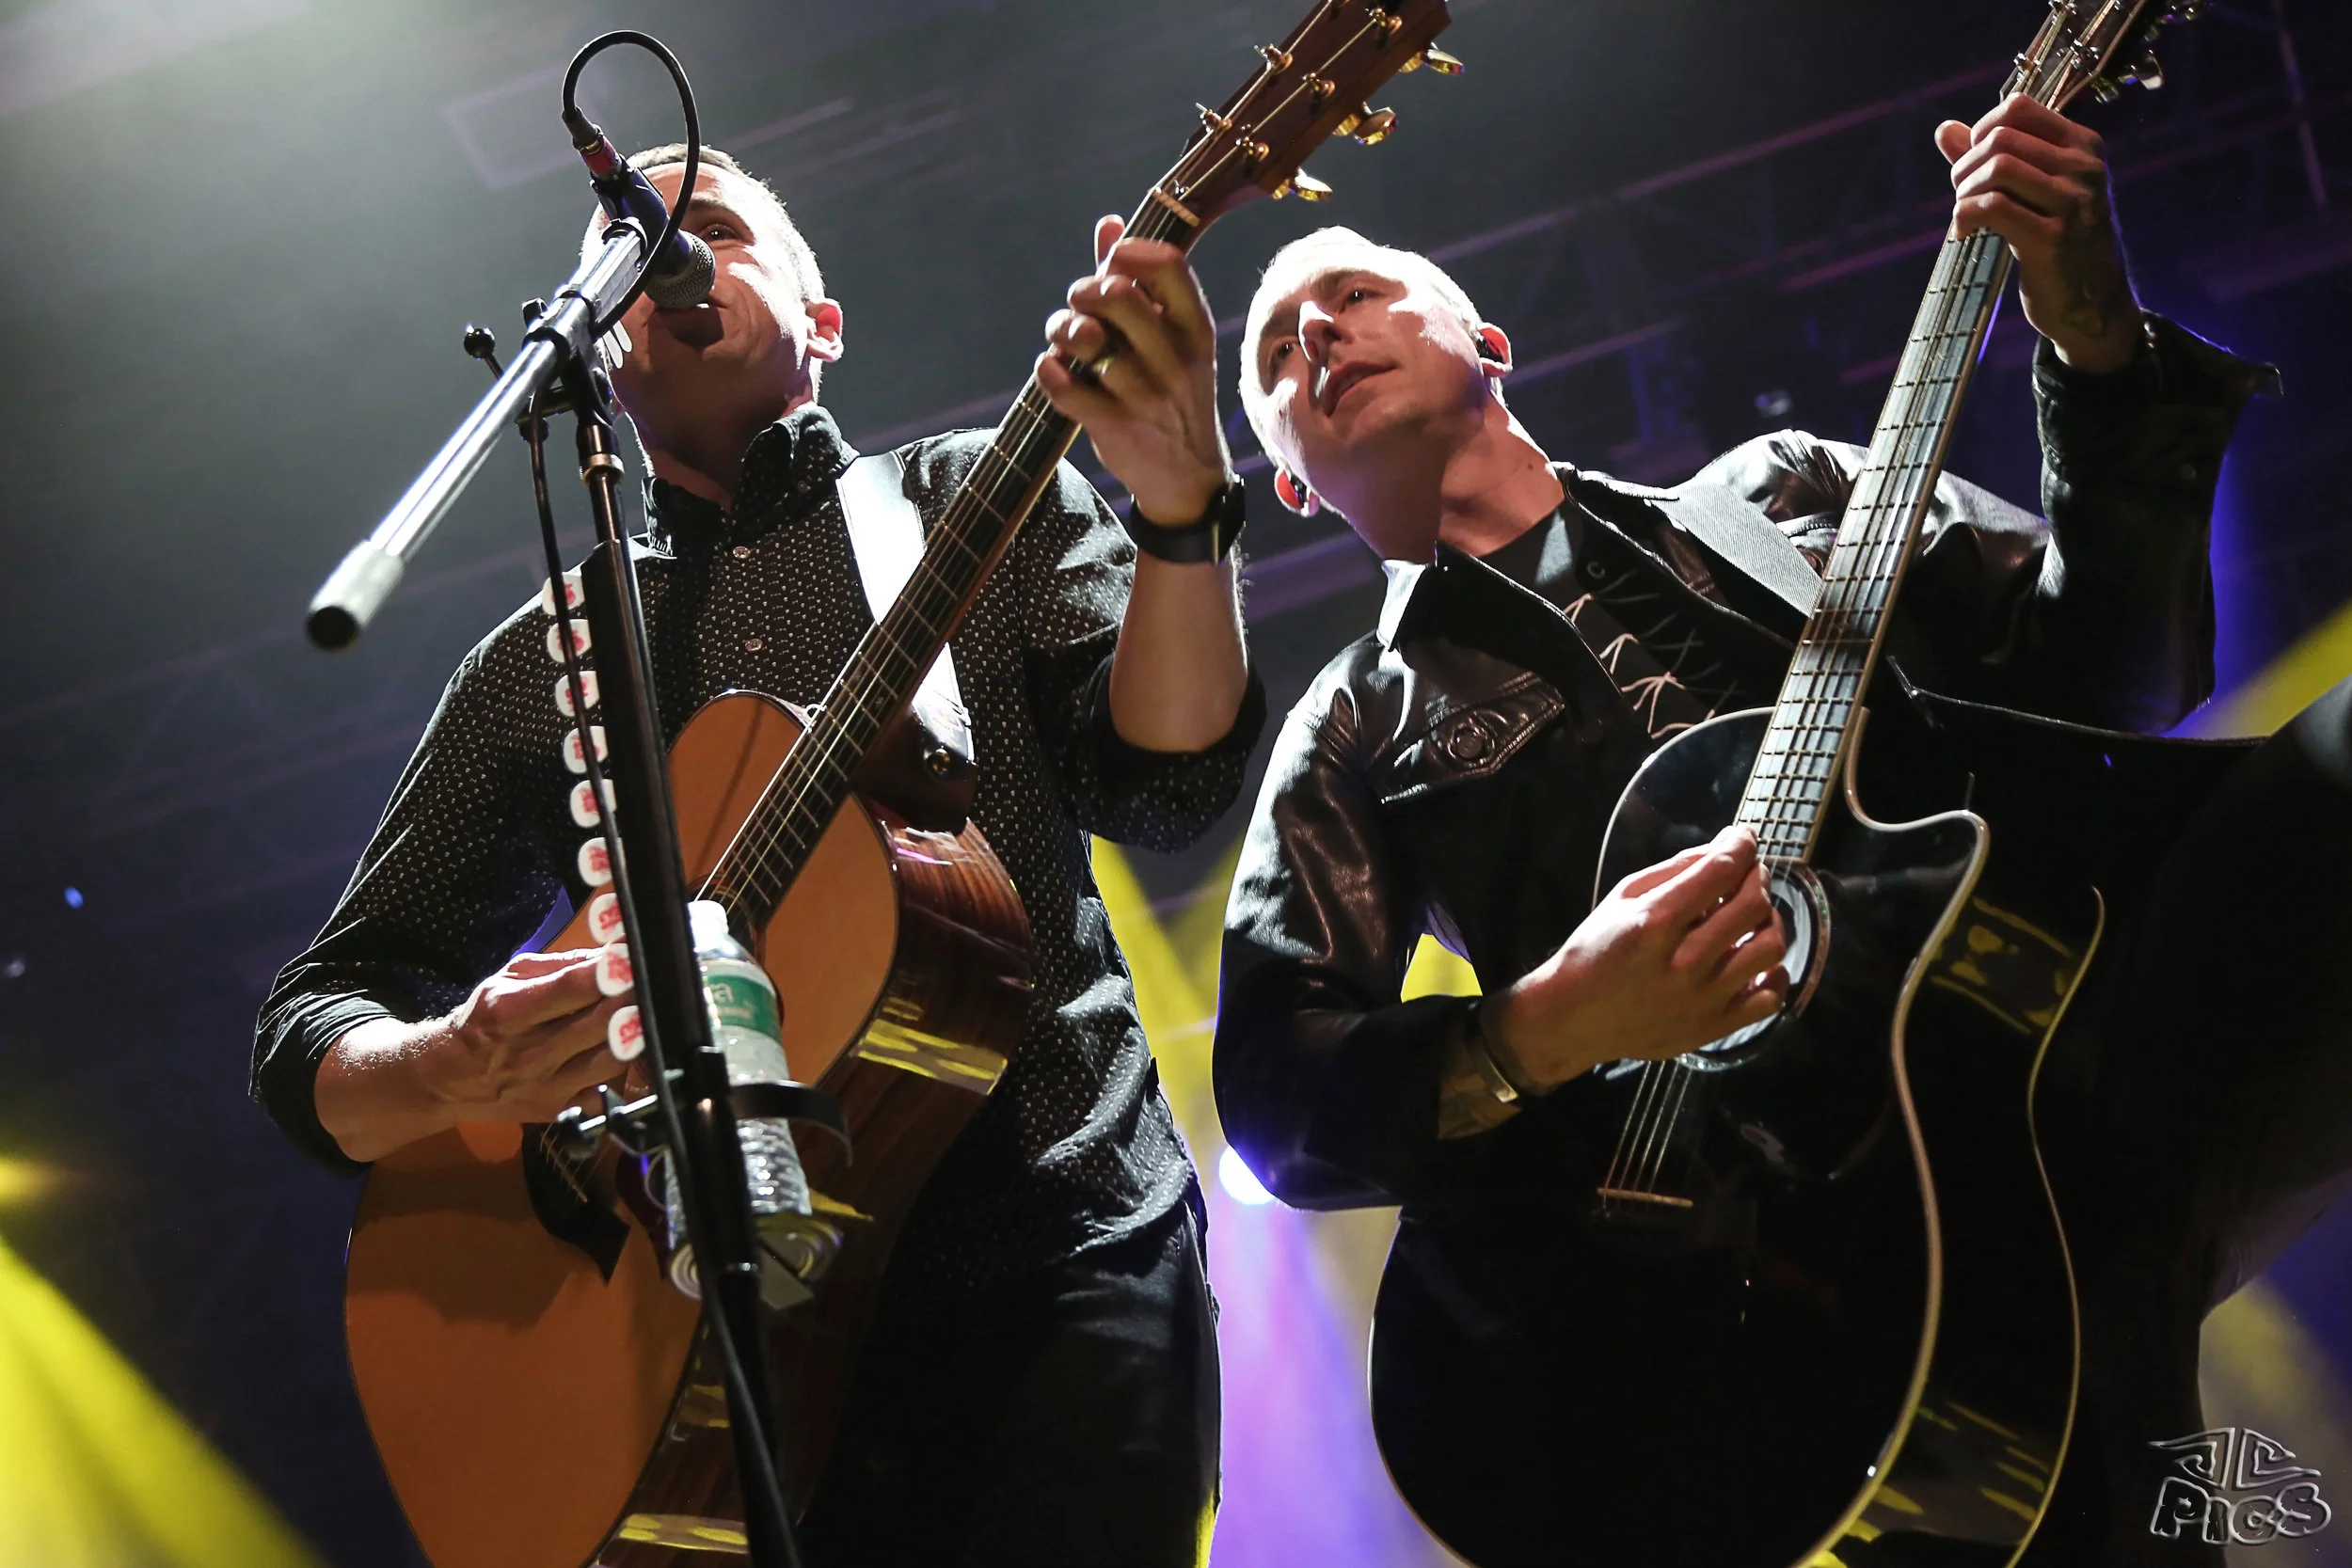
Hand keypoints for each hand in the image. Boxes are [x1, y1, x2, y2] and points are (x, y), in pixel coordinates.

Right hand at [419, 949, 630, 1122]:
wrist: (449, 1078)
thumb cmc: (485, 1017)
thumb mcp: (510, 979)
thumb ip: (563, 965)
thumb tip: (615, 951)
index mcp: (509, 1012)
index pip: (570, 988)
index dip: (609, 972)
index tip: (633, 957)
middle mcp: (528, 1054)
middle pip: (600, 1024)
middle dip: (632, 999)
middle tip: (651, 981)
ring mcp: (547, 1088)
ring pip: (613, 1059)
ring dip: (636, 1034)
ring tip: (645, 1013)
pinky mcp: (562, 1111)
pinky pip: (608, 1092)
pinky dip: (625, 1072)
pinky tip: (631, 1053)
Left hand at [1036, 214, 1232, 523]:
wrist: (1187, 479)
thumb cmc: (1172, 394)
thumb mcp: (1173, 341)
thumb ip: (1141, 282)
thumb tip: (1109, 224)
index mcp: (1195, 330)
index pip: (1168, 265)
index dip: (1128, 252)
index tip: (1110, 263)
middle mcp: (1176, 359)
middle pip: (1119, 296)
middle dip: (1083, 290)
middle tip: (1076, 304)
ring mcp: (1147, 396)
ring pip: (1089, 340)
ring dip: (1062, 330)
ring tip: (1063, 339)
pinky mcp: (1117, 429)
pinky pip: (1067, 388)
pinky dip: (1049, 372)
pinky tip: (1053, 370)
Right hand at [1484, 826, 1788, 1091]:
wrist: (1573, 1019)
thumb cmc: (1594, 951)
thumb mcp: (1621, 898)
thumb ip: (1673, 870)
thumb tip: (1722, 846)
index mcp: (1654, 921)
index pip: (1720, 870)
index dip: (1742, 844)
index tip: (1745, 837)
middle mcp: (1684, 961)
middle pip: (1753, 904)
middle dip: (1758, 876)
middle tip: (1748, 873)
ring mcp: (1702, 998)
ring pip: (1770, 948)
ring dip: (1770, 921)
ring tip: (1753, 916)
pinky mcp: (1712, 1027)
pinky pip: (1770, 999)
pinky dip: (1774, 974)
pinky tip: (1756, 962)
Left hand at [1937, 95, 2140, 373]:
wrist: (2093, 303)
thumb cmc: (2057, 242)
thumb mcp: (2032, 191)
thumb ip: (1990, 157)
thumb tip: (1944, 129)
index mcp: (2083, 145)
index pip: (2018, 108)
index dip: (1980, 131)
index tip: (1973, 162)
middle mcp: (2084, 167)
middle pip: (2001, 139)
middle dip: (1965, 166)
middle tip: (1961, 194)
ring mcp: (2073, 202)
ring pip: (1998, 169)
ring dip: (1965, 191)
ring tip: (1964, 214)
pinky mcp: (2054, 239)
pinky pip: (1995, 208)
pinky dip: (1966, 216)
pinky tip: (1965, 232)